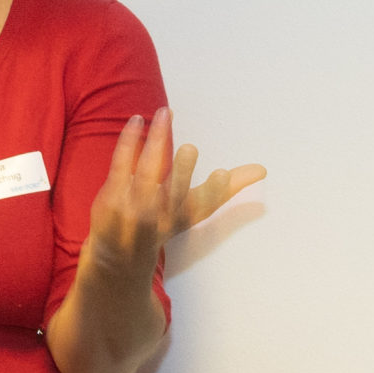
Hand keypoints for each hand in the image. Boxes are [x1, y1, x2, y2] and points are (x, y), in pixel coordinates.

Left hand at [81, 109, 266, 283]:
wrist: (117, 259)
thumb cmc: (163, 224)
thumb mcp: (195, 210)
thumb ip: (226, 188)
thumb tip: (262, 169)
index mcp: (184, 218)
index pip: (203, 206)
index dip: (215, 191)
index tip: (223, 172)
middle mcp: (160, 218)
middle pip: (172, 196)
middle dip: (181, 174)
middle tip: (190, 148)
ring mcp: (132, 209)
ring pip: (144, 176)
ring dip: (155, 144)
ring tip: (165, 113)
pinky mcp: (111, 196)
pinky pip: (121, 165)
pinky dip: (129, 142)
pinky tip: (138, 119)